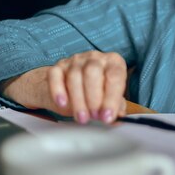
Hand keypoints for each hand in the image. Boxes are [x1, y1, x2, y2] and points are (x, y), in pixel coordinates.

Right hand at [0, 51, 127, 124]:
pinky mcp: (57, 67)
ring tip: (82, 117)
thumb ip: (116, 105)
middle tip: (94, 116)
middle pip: (93, 72)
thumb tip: (119, 116)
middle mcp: (95, 58)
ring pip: (74, 77)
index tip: (107, 116)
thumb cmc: (94, 90)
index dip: (112, 98)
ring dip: (78, 100)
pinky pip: (55, 77)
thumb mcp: (108, 96)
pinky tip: (62, 103)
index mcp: (113, 61)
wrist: (69, 84)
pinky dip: (58, 91)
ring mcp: (75, 60)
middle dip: (94, 98)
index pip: (115, 76)